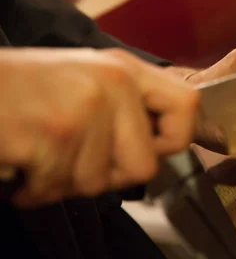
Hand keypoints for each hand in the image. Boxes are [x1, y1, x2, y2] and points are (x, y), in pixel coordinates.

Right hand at [0, 48, 197, 207]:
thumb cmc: (25, 87)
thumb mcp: (87, 78)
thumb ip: (129, 105)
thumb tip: (170, 141)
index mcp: (126, 69)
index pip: (188, 106)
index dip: (176, 138)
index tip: (154, 148)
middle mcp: (113, 83)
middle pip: (146, 164)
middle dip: (109, 176)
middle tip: (76, 163)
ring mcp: (85, 108)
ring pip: (99, 183)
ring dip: (66, 182)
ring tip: (43, 156)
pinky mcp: (54, 133)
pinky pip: (60, 186)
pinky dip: (36, 189)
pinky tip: (24, 166)